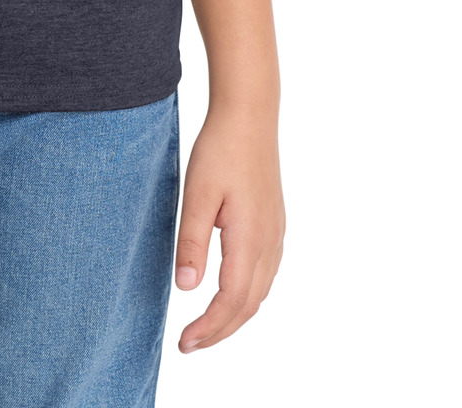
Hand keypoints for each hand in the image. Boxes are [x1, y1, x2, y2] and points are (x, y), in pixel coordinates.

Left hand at [173, 102, 284, 352]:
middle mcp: (270, 242)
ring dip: (234, 315)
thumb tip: (187, 289)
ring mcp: (276, 233)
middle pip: (249, 304)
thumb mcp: (196, 194)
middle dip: (220, 330)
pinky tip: (229, 293)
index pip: (231, 300)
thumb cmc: (219, 150)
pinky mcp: (275, 223)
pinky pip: (265, 273)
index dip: (209, 327)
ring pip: (260, 291)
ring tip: (205, 327)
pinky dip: (247, 295)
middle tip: (189, 345)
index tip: (185, 343)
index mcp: (250, 238)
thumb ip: (191, 242)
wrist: (249, 116)